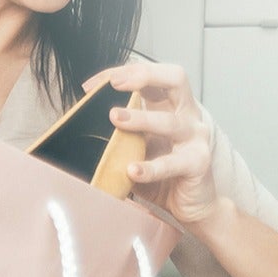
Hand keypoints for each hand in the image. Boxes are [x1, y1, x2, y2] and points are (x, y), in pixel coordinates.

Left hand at [84, 64, 220, 227]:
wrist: (193, 204)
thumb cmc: (163, 172)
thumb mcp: (137, 146)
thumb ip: (120, 133)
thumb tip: (79, 125)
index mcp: (171, 105)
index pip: (150, 75)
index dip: (122, 72)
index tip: (91, 85)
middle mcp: (187, 114)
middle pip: (176, 78)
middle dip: (144, 75)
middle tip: (115, 84)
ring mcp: (195, 137)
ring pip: (170, 121)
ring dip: (141, 118)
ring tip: (115, 118)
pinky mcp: (198, 163)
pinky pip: (173, 163)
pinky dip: (151, 167)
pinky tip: (132, 170)